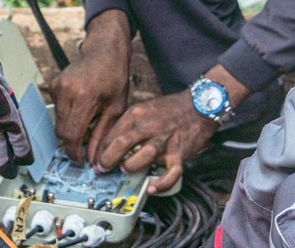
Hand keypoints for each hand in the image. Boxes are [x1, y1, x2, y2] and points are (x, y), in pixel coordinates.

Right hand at [50, 10, 130, 164]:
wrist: (104, 51)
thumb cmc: (114, 78)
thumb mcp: (116, 108)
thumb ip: (103, 135)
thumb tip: (93, 160)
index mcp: (84, 96)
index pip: (71, 135)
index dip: (75, 153)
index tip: (82, 161)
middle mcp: (66, 90)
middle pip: (61, 131)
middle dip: (72, 143)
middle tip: (87, 147)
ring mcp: (57, 86)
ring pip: (57, 122)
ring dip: (70, 129)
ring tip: (88, 125)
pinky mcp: (53, 84)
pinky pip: (56, 110)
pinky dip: (67, 116)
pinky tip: (82, 109)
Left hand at [91, 89, 217, 193]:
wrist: (199, 105)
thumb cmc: (168, 110)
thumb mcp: (143, 108)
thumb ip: (128, 124)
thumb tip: (109, 143)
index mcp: (137, 114)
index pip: (112, 133)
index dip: (100, 149)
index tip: (95, 159)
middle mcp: (149, 127)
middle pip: (122, 144)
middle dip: (108, 159)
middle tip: (102, 168)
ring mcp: (165, 141)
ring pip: (143, 157)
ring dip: (130, 166)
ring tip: (125, 169)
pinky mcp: (179, 154)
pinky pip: (170, 173)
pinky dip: (161, 184)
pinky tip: (151, 189)